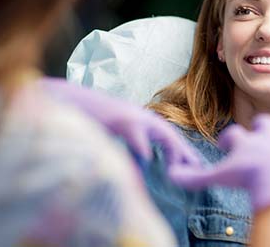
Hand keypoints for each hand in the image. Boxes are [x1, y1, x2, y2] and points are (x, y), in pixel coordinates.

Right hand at [39, 77, 199, 166]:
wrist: (71, 101)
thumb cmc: (93, 121)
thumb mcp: (117, 136)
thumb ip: (132, 149)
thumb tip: (144, 165)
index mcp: (142, 121)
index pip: (168, 136)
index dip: (181, 150)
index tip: (194, 165)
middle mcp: (141, 117)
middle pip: (170, 134)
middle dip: (185, 151)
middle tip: (198, 168)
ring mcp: (131, 116)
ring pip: (161, 132)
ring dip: (172, 149)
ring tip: (179, 167)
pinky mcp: (119, 118)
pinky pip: (135, 134)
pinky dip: (142, 146)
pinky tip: (147, 158)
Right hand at [169, 114, 269, 211]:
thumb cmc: (245, 177)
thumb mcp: (216, 176)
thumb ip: (194, 177)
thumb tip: (171, 174)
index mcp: (246, 141)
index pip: (233, 133)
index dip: (227, 139)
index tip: (224, 147)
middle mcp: (266, 139)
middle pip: (265, 123)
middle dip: (262, 126)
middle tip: (258, 136)